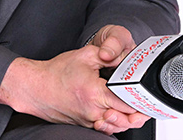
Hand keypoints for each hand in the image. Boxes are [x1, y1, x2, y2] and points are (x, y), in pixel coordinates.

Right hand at [0, 25, 148, 135]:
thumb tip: (124, 57)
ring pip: (118, 127)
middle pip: (126, 119)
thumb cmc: (57, 73)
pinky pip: (106, 128)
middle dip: (139, 112)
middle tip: (145, 102)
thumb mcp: (84, 55)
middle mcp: (93, 111)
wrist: (36, 87)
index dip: (140, 98)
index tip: (146, 93)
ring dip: (128, 120)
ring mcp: (89, 120)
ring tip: (135, 109)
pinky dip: (116, 123)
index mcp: (95, 93)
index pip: (127, 101)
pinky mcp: (86, 124)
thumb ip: (108, 54)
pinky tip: (119, 114)